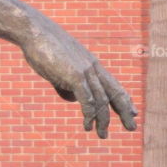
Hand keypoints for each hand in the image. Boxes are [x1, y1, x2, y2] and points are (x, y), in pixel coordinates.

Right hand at [20, 18, 137, 138]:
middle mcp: (93, 68)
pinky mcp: (74, 75)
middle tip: (132, 128)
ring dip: (103, 119)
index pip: (113, 85)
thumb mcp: (59, 68)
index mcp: (92, 65)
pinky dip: (89, 114)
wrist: (34, 32)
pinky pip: (87, 99)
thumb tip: (73, 99)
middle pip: (115, 92)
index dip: (124, 100)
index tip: (132, 113)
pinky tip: (87, 125)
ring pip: (102, 99)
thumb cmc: (43, 48)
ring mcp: (85, 71)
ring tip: (101, 134)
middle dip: (124, 111)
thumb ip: (68, 84)